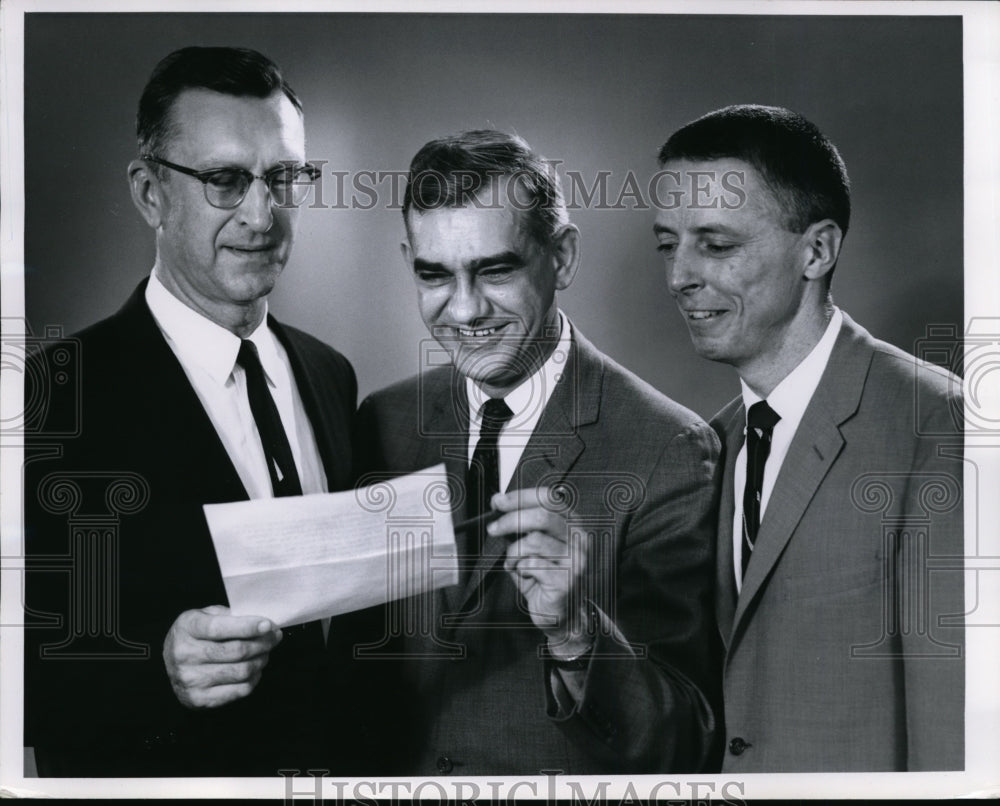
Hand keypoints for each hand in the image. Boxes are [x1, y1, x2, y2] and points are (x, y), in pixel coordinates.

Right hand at [163, 605, 281, 708]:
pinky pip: (239, 690)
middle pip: (236, 651)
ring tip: (265, 652)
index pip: (219, 628)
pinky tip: (255, 668)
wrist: (170, 663)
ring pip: (241, 671)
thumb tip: (263, 624)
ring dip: (261, 660)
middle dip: (262, 643)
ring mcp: (190, 680)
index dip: (247, 627)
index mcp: (187, 628)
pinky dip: (254, 678)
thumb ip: (230, 616)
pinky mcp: (199, 699)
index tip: (268, 625)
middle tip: (274, 637)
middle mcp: (184, 654)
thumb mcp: (206, 615)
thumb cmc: (196, 634)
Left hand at [492, 487, 592, 656]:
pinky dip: (520, 569)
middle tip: (493, 529)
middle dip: (511, 519)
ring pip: (534, 541)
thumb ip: (521, 526)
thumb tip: (499, 505)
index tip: (497, 502)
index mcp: (570, 522)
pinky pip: (533, 565)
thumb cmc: (544, 577)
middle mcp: (578, 537)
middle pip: (542, 516)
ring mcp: (576, 558)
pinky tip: (525, 575)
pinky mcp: (568, 579)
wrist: (561, 614)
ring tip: (514, 563)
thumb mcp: (531, 546)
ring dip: (514, 553)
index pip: (547, 498)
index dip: (519, 497)